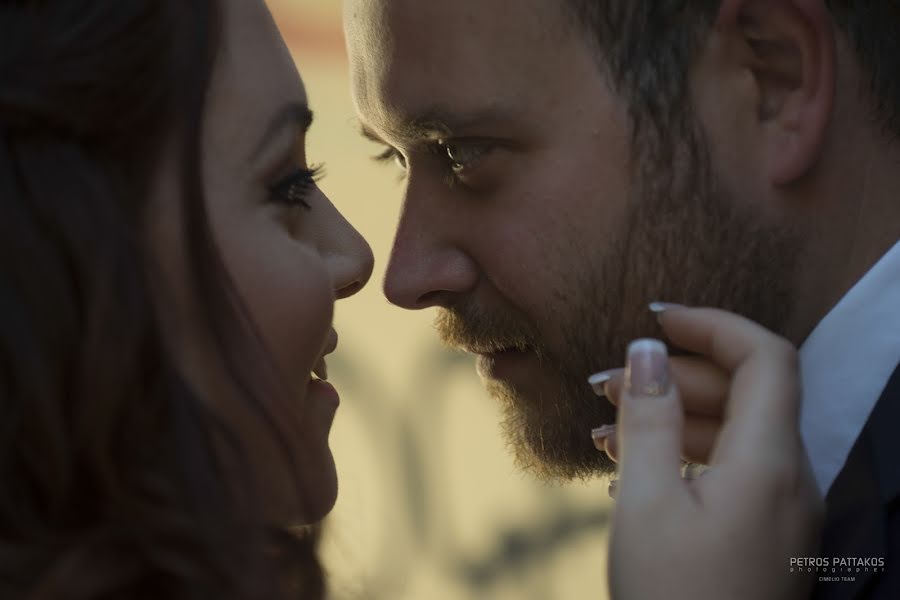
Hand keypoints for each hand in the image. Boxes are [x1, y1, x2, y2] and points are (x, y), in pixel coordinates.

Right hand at [606, 306, 822, 599]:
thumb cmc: (673, 598)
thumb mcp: (646, 501)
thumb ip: (649, 418)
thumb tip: (647, 350)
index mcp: (769, 464)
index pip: (765, 357)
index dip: (713, 325)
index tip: (656, 318)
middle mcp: (790, 479)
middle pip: (746, 392)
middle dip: (675, 373)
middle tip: (605, 381)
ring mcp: (782, 509)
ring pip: (735, 431)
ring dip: (674, 414)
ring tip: (604, 420)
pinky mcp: (766, 534)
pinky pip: (732, 468)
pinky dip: (686, 451)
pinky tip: (633, 462)